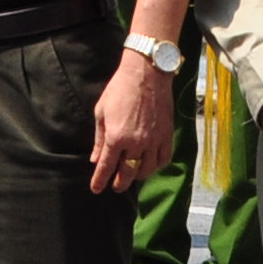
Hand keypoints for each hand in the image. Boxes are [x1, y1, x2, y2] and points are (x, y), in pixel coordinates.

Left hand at [86, 53, 173, 194]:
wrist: (147, 73)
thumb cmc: (120, 89)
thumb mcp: (101, 112)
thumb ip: (99, 139)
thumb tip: (95, 159)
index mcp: (116, 137)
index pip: (106, 167)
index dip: (100, 180)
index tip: (96, 189)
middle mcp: (136, 143)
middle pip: (128, 173)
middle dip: (119, 183)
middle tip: (115, 187)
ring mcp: (154, 140)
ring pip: (147, 169)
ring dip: (137, 176)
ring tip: (131, 176)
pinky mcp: (167, 135)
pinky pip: (163, 159)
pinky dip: (156, 167)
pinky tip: (150, 166)